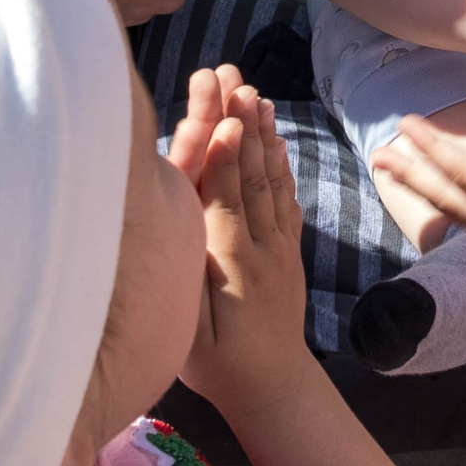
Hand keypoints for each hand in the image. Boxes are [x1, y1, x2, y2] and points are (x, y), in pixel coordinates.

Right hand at [173, 67, 311, 409]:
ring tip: (254, 91)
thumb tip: (179, 230)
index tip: (226, 111)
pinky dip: (279, 163)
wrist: (273, 388)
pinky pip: (284, 197)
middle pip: (252, 174)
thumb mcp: (194, 331)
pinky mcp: (286, 249)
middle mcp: (261, 246)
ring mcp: (278, 245)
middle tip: (234, 77)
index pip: (228, 197)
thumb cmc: (217, 366)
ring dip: (262, 132)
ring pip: (271, 179)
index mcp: (234, 265)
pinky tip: (274, 137)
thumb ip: (190, 279)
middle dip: (242, 122)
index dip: (226, 154)